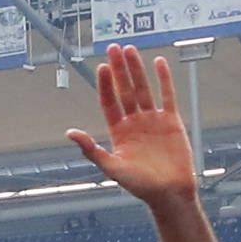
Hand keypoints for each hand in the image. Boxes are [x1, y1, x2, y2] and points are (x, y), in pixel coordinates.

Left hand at [65, 45, 202, 208]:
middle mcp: (133, 122)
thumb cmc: (139, 185)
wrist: (169, 193)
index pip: (109, 101)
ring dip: (136, 69)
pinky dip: (164, 79)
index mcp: (118, 132)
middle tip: (113, 48)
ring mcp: (152, 120)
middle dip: (118, 69)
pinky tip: (158, 62)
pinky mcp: (171, 122)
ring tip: (130, 49)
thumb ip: (91, 149)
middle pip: (124, 89)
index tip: (101, 67)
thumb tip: (69, 132)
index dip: (105, 84)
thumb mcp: (111, 168)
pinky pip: (167, 96)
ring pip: (143, 89)